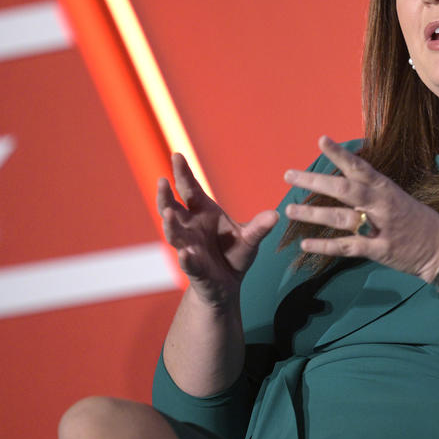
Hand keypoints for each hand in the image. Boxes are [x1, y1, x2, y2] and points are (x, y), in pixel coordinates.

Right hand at [157, 153, 278, 310]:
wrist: (228, 284)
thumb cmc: (234, 253)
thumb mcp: (250, 238)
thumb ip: (259, 227)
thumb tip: (275, 215)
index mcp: (203, 212)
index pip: (189, 189)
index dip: (182, 173)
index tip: (177, 155)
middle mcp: (191, 227)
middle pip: (173, 208)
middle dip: (166, 195)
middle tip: (162, 181)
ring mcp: (189, 247)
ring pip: (175, 234)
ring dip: (171, 224)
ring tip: (168, 213)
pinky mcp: (194, 269)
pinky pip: (189, 263)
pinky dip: (187, 258)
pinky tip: (186, 254)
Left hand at [283, 136, 438, 282]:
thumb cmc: (416, 221)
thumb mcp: (396, 198)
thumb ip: (371, 190)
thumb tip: (345, 177)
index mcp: (385, 188)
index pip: (359, 166)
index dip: (339, 154)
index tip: (320, 140)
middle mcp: (381, 204)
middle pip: (344, 189)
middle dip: (314, 182)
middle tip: (289, 176)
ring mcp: (380, 227)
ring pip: (341, 218)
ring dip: (313, 214)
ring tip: (289, 210)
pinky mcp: (379, 250)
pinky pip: (348, 247)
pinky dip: (325, 246)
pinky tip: (305, 245)